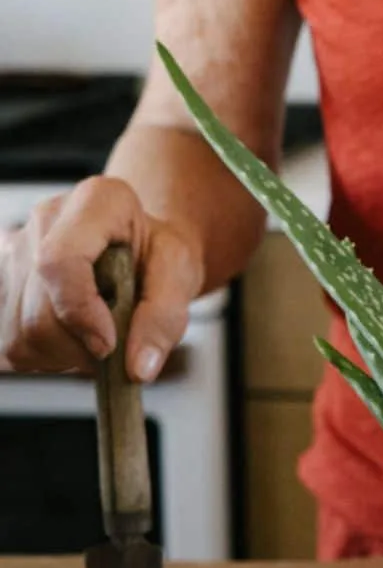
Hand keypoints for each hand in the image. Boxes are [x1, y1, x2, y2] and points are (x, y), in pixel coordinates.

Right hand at [0, 177, 202, 379]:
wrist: (138, 249)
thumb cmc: (157, 254)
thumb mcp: (180, 275)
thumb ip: (164, 317)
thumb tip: (139, 366)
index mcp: (96, 202)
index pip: (60, 261)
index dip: (79, 311)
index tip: (107, 344)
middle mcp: (46, 220)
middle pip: (40, 309)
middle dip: (80, 345)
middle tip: (115, 341)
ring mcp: (16, 250)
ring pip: (22, 331)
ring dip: (64, 353)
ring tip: (96, 333)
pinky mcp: (2, 282)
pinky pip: (13, 340)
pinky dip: (47, 354)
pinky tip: (73, 334)